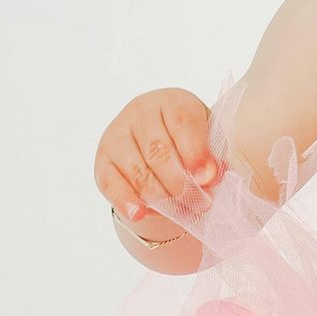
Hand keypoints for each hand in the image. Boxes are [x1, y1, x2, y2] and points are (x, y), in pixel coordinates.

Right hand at [94, 88, 223, 238]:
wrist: (161, 144)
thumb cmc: (190, 140)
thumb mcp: (209, 141)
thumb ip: (213, 156)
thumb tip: (209, 176)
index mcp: (171, 101)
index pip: (182, 123)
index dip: (196, 153)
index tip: (208, 178)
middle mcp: (140, 112)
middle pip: (159, 153)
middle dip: (183, 185)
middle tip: (201, 203)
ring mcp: (117, 136)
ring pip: (139, 173)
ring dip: (163, 199)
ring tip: (184, 212)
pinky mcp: (103, 161)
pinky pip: (112, 185)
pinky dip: (127, 202)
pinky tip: (139, 214)